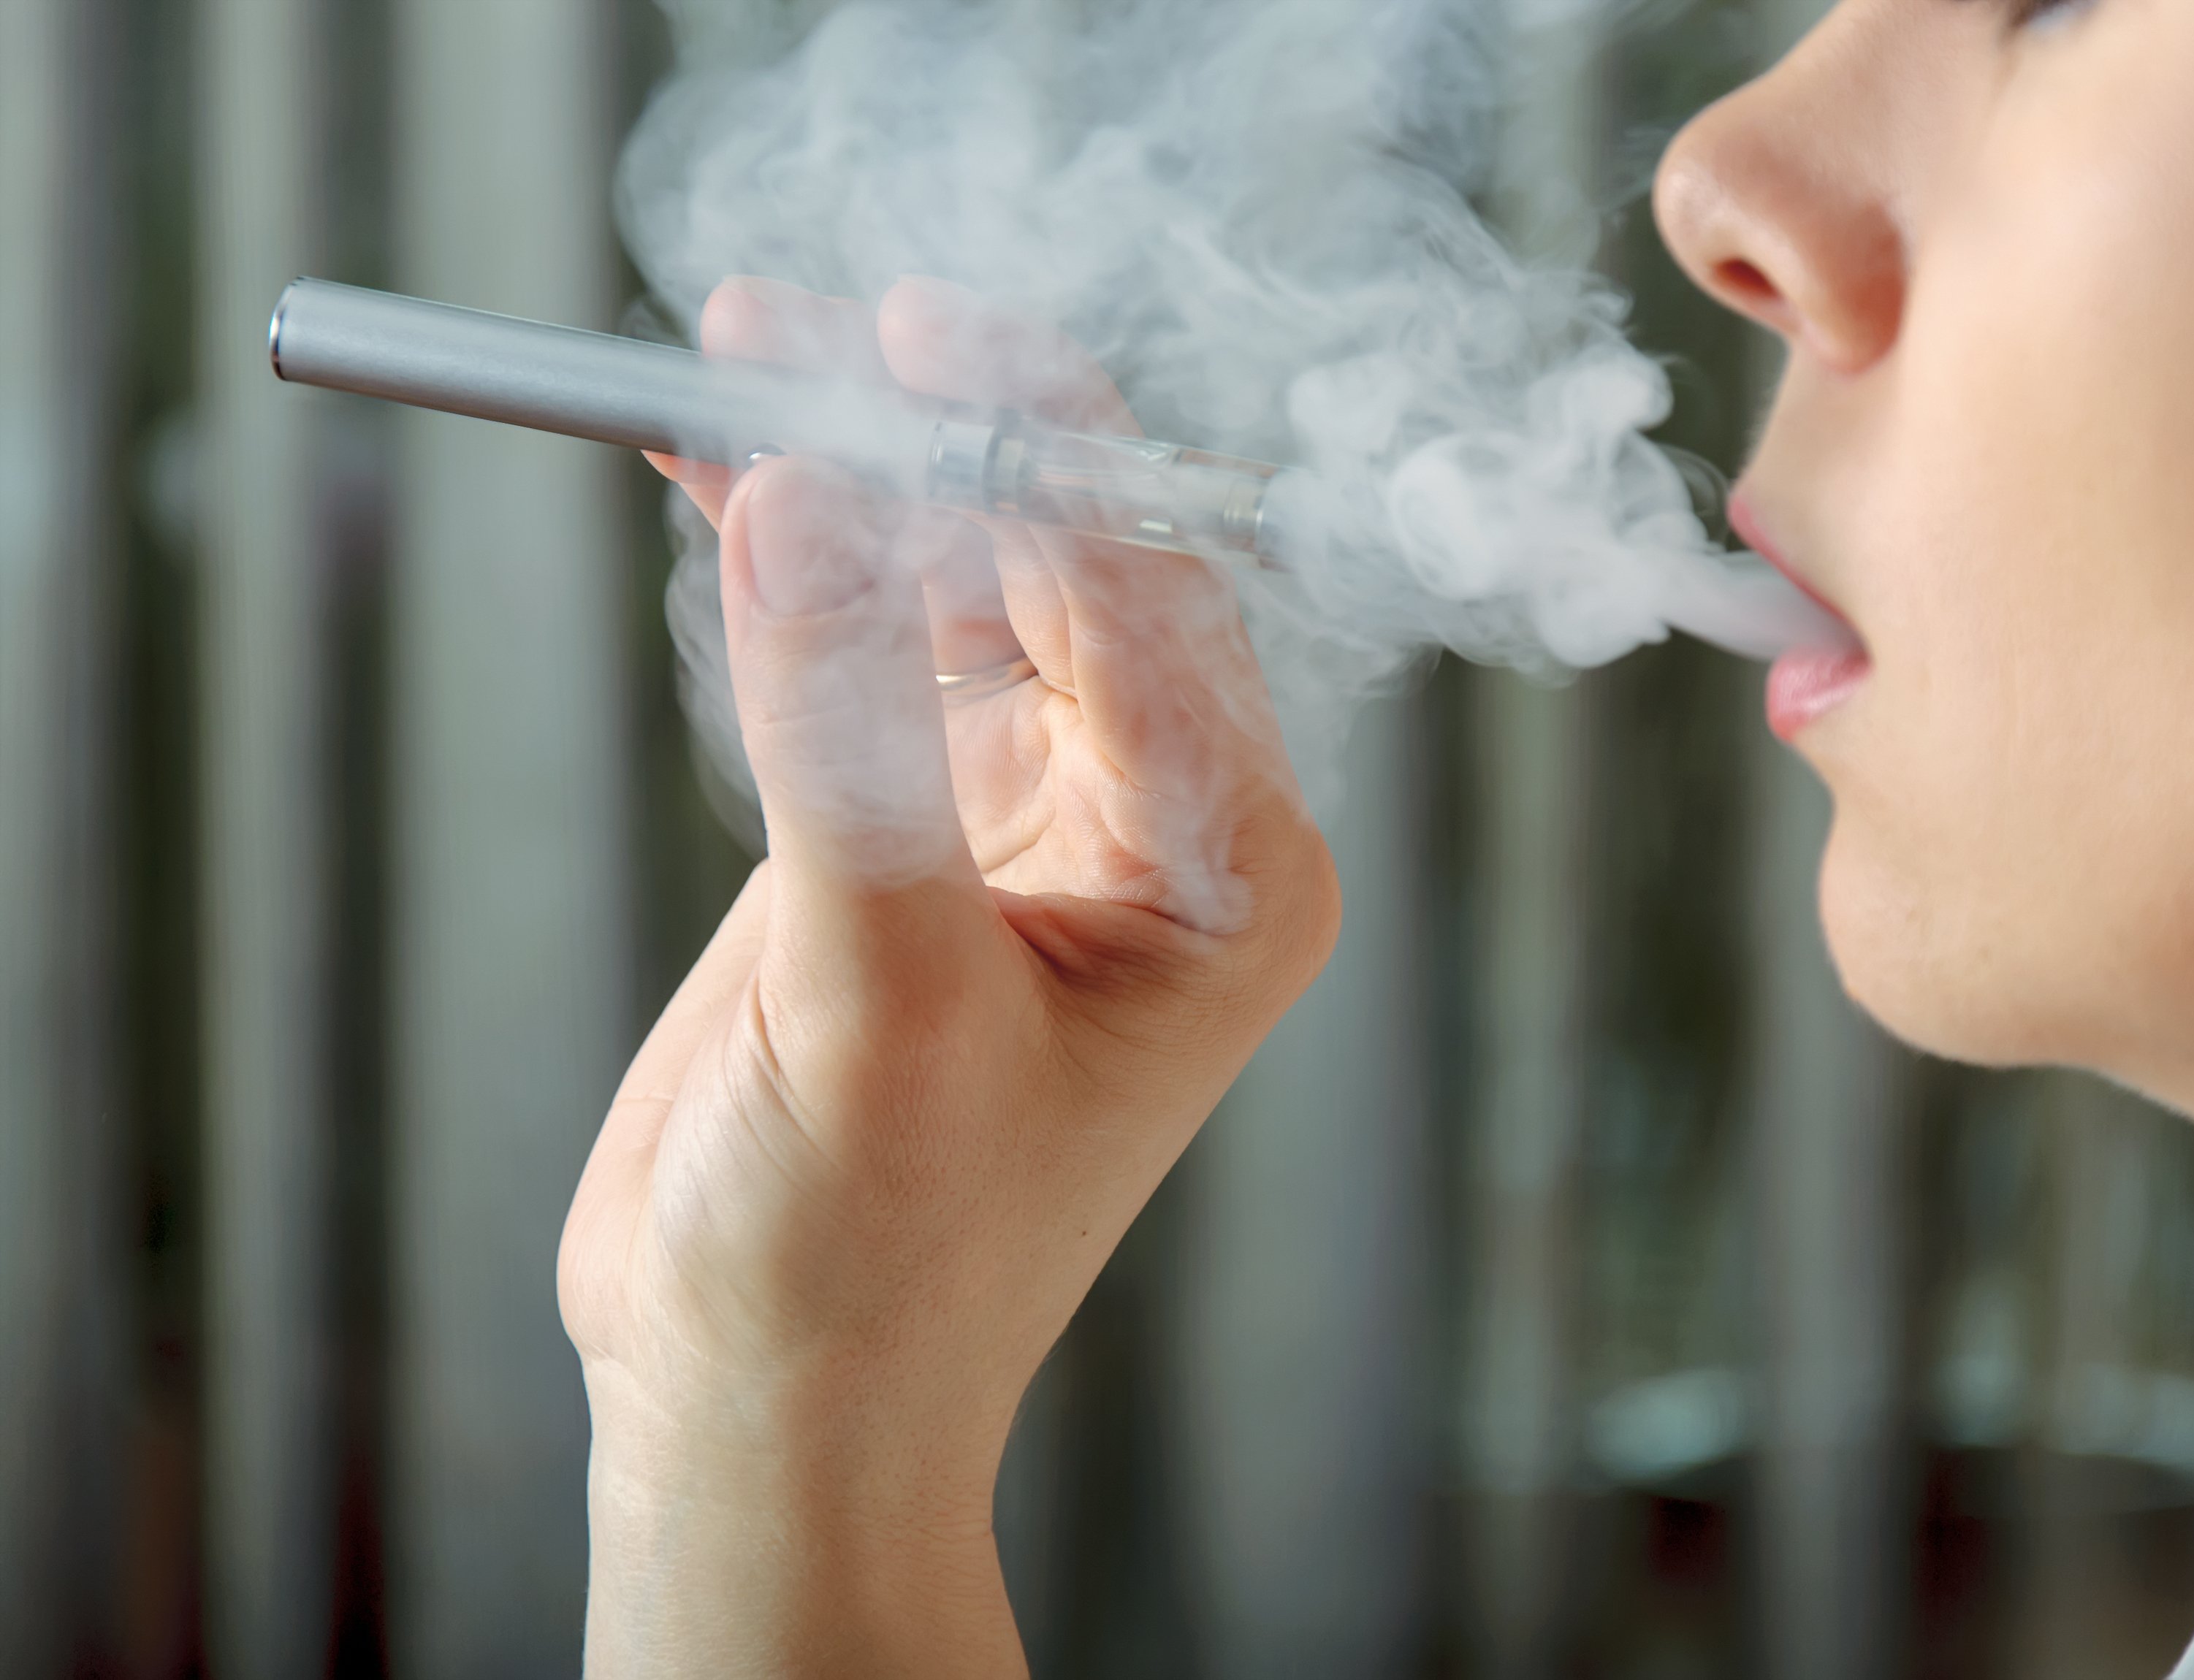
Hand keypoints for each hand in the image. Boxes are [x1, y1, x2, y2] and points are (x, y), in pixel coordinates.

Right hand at [562, 276, 1338, 1676]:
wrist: (769, 1390)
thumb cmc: (868, 1257)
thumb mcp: (874, 995)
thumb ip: (846, 743)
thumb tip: (812, 493)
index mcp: (1231, 871)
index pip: (1150, 607)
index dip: (1035, 462)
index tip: (914, 340)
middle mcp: (1161, 825)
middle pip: (1062, 567)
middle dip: (941, 444)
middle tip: (804, 322)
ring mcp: (1037, 815)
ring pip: (960, 587)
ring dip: (857, 479)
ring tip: (736, 352)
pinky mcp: (920, 824)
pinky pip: (870, 650)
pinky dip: (797, 562)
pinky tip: (718, 474)